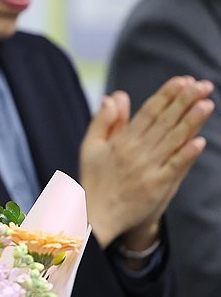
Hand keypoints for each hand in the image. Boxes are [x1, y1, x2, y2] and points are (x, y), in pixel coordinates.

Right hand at [79, 76, 213, 247]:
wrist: (95, 216)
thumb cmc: (94, 179)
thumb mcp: (90, 146)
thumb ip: (103, 120)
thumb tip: (114, 96)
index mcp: (121, 141)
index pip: (148, 112)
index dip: (166, 95)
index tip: (182, 80)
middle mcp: (136, 152)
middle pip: (164, 122)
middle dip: (184, 101)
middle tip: (202, 85)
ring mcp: (148, 169)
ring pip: (173, 140)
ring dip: (191, 122)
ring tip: (206, 104)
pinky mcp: (158, 187)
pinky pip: (174, 168)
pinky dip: (186, 155)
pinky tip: (199, 141)